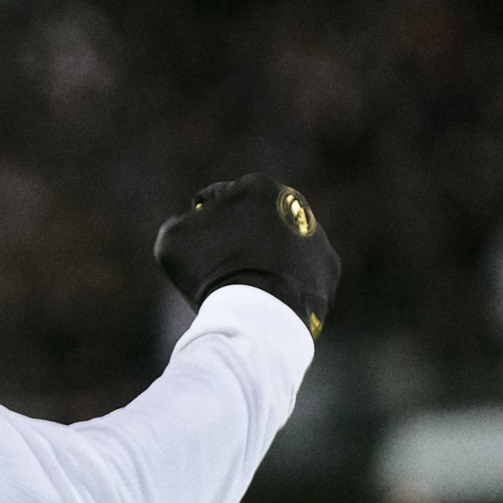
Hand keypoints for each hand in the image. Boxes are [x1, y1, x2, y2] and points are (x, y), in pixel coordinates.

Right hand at [153, 174, 339, 335]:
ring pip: (281, 242)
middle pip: (254, 217)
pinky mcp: (329, 268)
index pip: (217, 197)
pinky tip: (267, 295)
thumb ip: (180, 222)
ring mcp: (317, 236)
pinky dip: (285, 279)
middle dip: (238, 234)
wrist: (256, 315)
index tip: (194, 242)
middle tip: (218, 263)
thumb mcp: (173, 240)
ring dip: (264, 255)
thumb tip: (190, 224)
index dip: (199, 219)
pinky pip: (300, 270)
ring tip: (244, 284)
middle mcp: (294, 203)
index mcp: (257, 186)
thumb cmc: (209, 271)